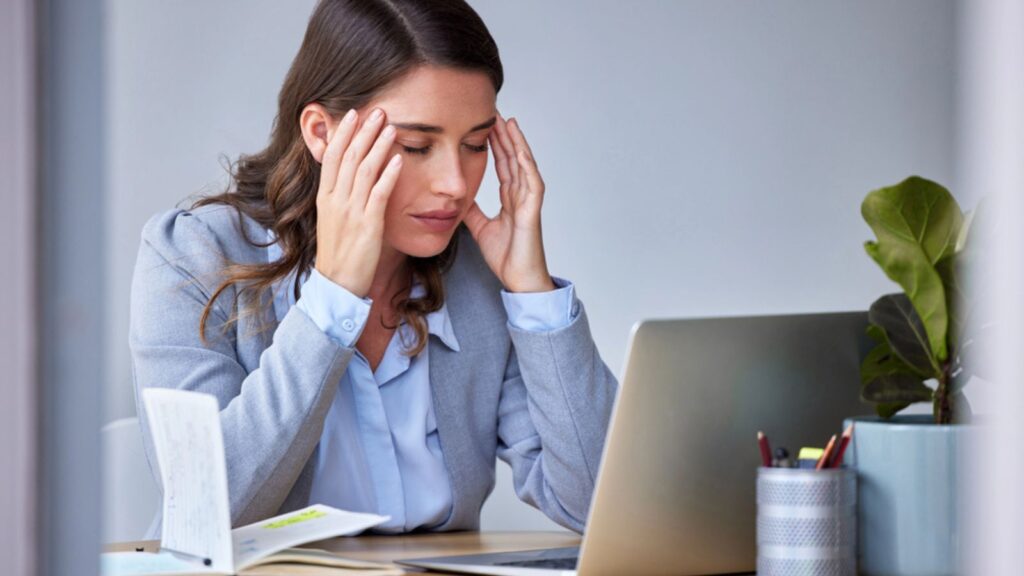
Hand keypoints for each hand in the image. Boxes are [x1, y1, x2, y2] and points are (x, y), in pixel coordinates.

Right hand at [314, 107, 402, 297]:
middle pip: (349, 156)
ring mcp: (352, 211)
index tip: (353, 114)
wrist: (337, 284)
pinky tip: (398, 159)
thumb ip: (340, 196)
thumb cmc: (339, 253)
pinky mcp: (369, 225)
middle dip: (364, 131)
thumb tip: (349, 176)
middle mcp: (336, 200)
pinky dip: (389, 174)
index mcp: (326, 197)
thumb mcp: (332, 219)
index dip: (343, 133)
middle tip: (378, 110)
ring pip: (364, 170)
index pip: (332, 156)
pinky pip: (379, 194)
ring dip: (378, 145)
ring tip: (391, 126)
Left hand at [464, 113, 554, 292]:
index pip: (502, 166)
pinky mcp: (533, 212)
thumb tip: (458, 199)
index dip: (495, 146)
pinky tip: (519, 151)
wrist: (520, 280)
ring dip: (516, 144)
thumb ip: (472, 212)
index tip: (485, 126)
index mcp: (511, 200)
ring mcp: (529, 202)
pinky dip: (526, 166)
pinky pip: (531, 183)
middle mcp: (521, 196)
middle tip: (495, 113)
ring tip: (508, 122)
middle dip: (504, 136)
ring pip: (523, 165)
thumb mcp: (480, 229)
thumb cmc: (507, 258)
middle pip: (512, 159)